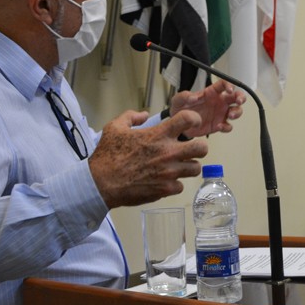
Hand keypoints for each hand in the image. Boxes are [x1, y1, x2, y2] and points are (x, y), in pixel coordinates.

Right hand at [88, 110, 208, 207]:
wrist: (101, 183)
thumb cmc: (108, 155)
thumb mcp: (114, 128)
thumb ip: (131, 116)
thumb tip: (144, 114)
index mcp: (158, 135)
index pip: (188, 119)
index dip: (194, 120)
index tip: (192, 124)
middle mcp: (169, 152)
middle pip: (202, 148)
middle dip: (199, 147)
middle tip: (190, 149)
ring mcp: (169, 172)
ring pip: (196, 168)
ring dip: (188, 166)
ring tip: (178, 166)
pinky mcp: (166, 189)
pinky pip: (181, 186)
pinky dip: (175, 184)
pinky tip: (165, 181)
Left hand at [170, 80, 246, 136]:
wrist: (179, 125)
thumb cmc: (180, 109)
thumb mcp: (178, 100)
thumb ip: (184, 96)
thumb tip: (193, 97)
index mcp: (211, 93)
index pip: (224, 84)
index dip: (229, 85)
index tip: (229, 90)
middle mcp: (219, 102)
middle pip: (236, 96)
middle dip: (241, 97)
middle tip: (238, 101)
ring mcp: (220, 114)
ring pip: (237, 111)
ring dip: (237, 112)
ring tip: (230, 115)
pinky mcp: (219, 125)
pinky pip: (228, 126)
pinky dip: (226, 127)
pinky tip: (219, 126)